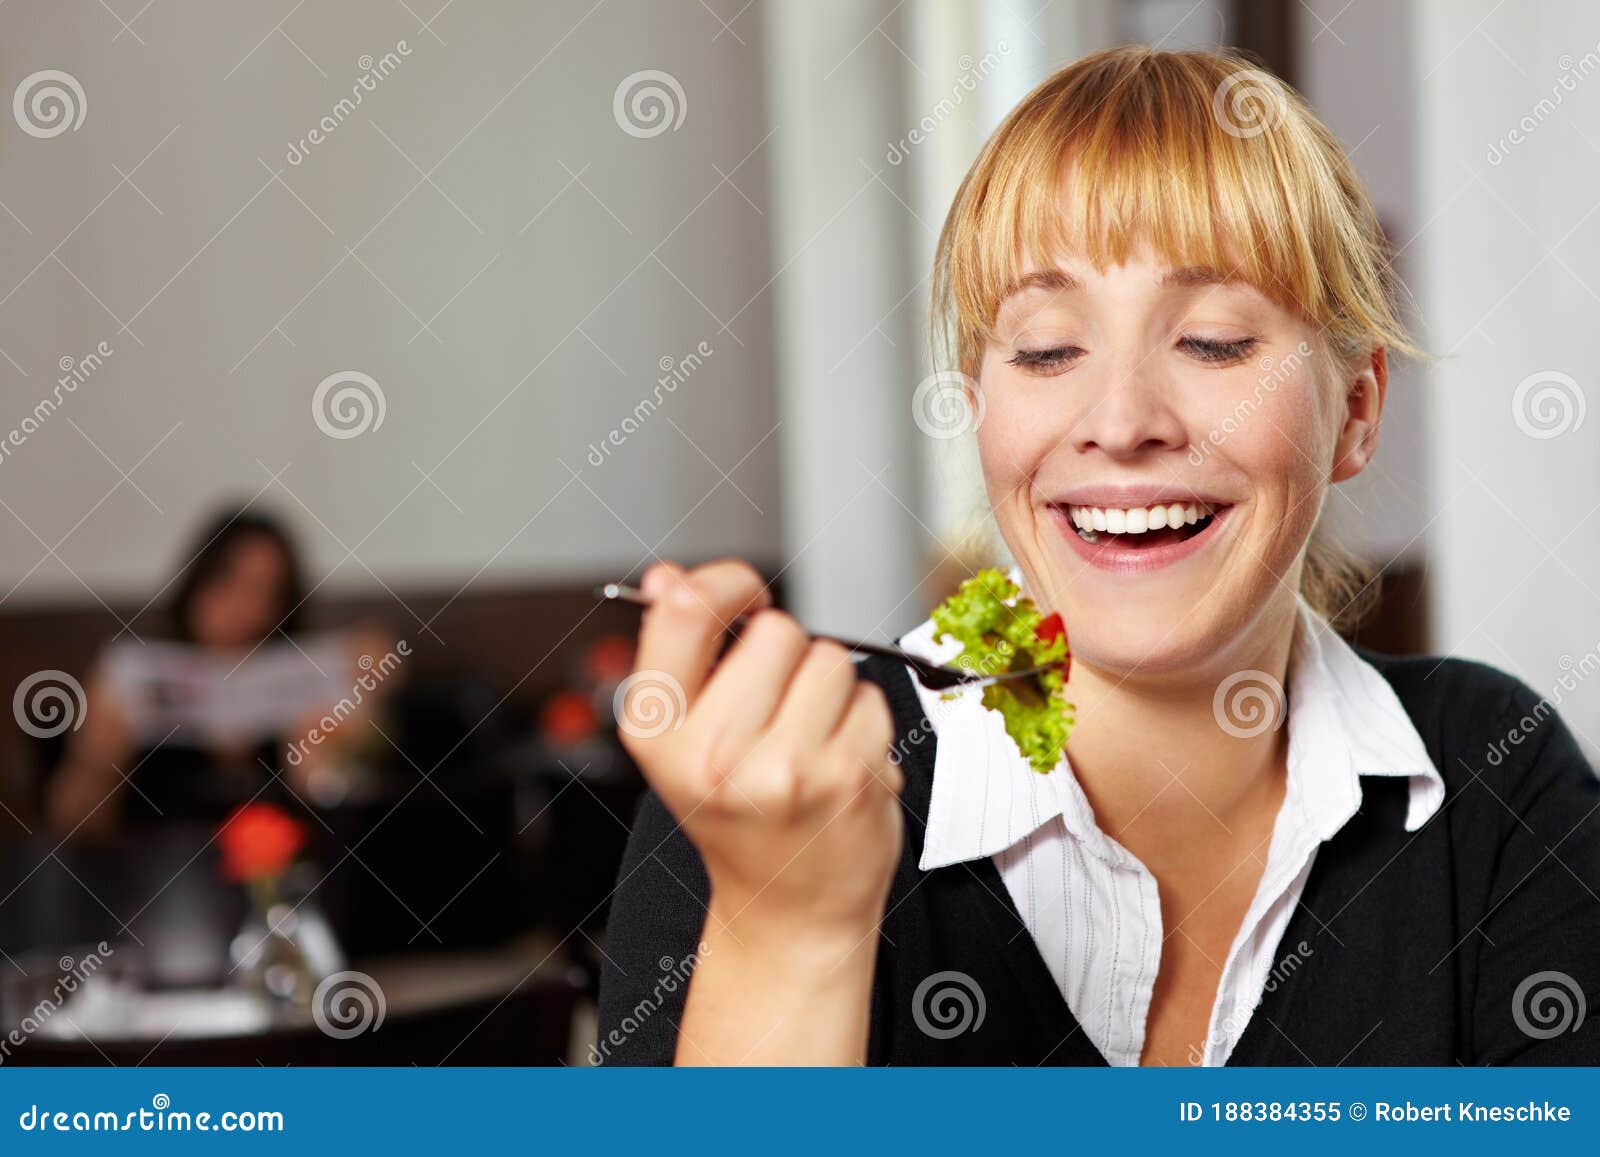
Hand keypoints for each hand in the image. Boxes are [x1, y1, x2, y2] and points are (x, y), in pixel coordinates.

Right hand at [619, 559, 903, 944]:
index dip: (728, 584)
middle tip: (776, 705)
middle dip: (786, 651)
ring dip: (829, 687)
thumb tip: (666, 577)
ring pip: (830, 659)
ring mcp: (785, 770)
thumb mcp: (684, 735)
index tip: (745, 602)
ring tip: (808, 738)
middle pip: (776, 630)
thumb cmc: (739, 814)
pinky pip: (871, 698)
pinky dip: (863, 721)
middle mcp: (714, 755)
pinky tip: (838, 760)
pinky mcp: (848, 779)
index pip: (688, 608)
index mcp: (657, 732)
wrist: (789, 908)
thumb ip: (679, 649)